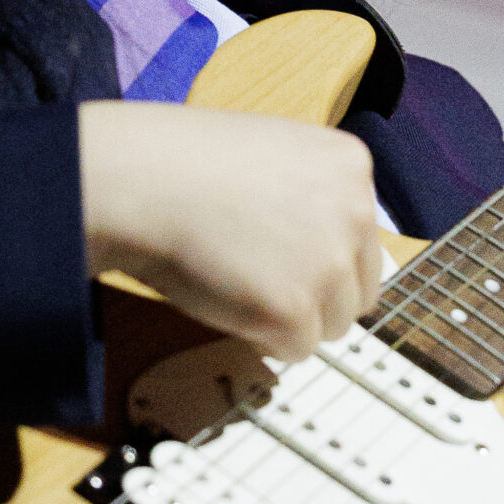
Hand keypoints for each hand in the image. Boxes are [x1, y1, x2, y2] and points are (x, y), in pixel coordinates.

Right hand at [78, 103, 383, 360]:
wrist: (139, 182)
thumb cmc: (183, 163)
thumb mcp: (273, 153)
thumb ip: (314, 194)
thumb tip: (329, 249)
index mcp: (351, 167)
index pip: (364, 241)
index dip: (321, 258)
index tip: (281, 253)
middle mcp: (355, 214)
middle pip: (359, 290)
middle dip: (316, 297)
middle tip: (260, 281)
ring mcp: (329, 264)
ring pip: (334, 325)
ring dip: (291, 320)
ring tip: (238, 284)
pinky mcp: (295, 309)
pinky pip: (297, 349)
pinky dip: (263, 337)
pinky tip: (227, 300)